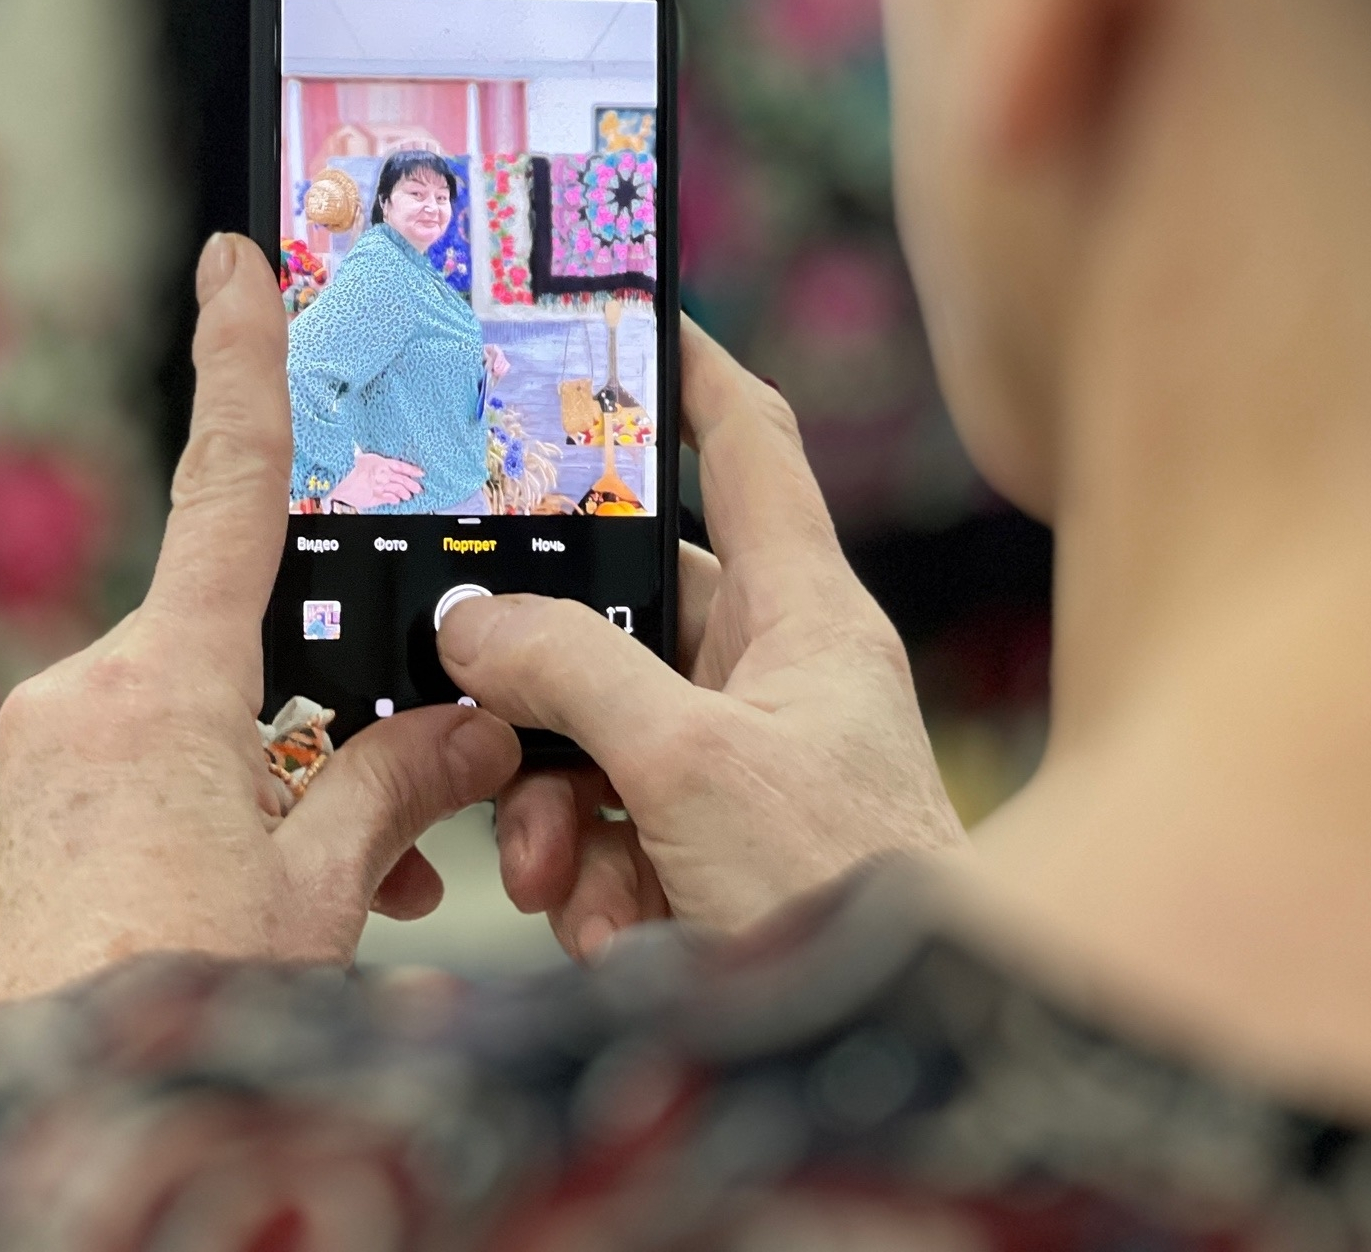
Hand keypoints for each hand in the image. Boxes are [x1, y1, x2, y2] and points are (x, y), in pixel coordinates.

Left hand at [0, 235, 521, 1005]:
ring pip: (195, 724)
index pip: (225, 490)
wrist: (37, 1137)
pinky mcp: (21, 811)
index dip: (241, 363)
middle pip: (233, 651)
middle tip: (393, 822)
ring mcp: (38, 756)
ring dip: (277, 788)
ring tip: (351, 902)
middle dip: (319, 719)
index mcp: (160, 690)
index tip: (236, 259)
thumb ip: (396, 795)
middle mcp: (82, 698)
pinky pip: (138, 772)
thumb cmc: (179, 1009)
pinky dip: (214, 814)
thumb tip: (467, 732)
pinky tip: (272, 900)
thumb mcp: (318, 900)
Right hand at [327, 450, 423, 510]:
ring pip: (396, 488)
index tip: (420, 473)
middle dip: (410, 484)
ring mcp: (378, 484)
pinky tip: (397, 500)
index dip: (411, 469)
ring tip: (408, 495)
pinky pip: (386, 497)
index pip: (400, 465)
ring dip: (403, 492)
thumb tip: (383, 466)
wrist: (336, 477)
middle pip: (400, 478)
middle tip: (418, 488)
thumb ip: (375, 464)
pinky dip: (392, 499)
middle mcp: (381, 473)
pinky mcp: (373, 496)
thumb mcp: (361, 459)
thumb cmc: (345, 467)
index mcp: (378, 461)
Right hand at [437, 315, 965, 951]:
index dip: (683, 371)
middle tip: (488, 706)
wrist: (896, 1053)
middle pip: (623, 616)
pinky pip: (610, 821)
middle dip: (545, 684)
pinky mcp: (711, 843)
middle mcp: (773, 672)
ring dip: (552, 806)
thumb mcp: (688, 764)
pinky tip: (607, 927)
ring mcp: (741, 761)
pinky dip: (587, 875)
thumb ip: (573, 673)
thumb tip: (474, 624)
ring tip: (561, 874)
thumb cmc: (846, 888)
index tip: (620, 316)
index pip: (745, 445)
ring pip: (596, 731)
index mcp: (804, 611)